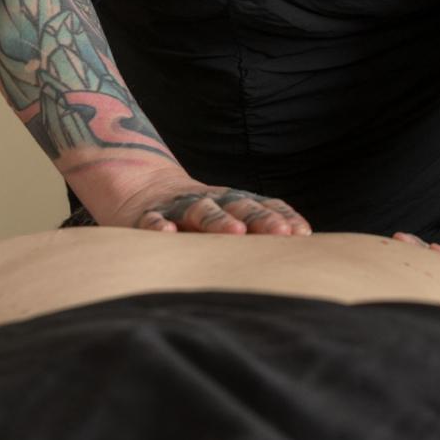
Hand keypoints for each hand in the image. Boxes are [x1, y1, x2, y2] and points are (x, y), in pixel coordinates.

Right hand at [93, 162, 313, 235]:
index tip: (303, 234)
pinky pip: (151, 221)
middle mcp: (207, 201)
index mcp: (229, 202)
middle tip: (282, 234)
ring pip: (199, 210)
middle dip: (261, 219)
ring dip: (219, 220)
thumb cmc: (189, 215)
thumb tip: (293, 255)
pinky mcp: (144, 216)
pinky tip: (167, 234)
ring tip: (236, 232)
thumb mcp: (220, 217)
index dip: (281, 217)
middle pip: (238, 206)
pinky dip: (158, 226)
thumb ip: (249, 232)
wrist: (136, 184)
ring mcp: (177, 207)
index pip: (261, 205)